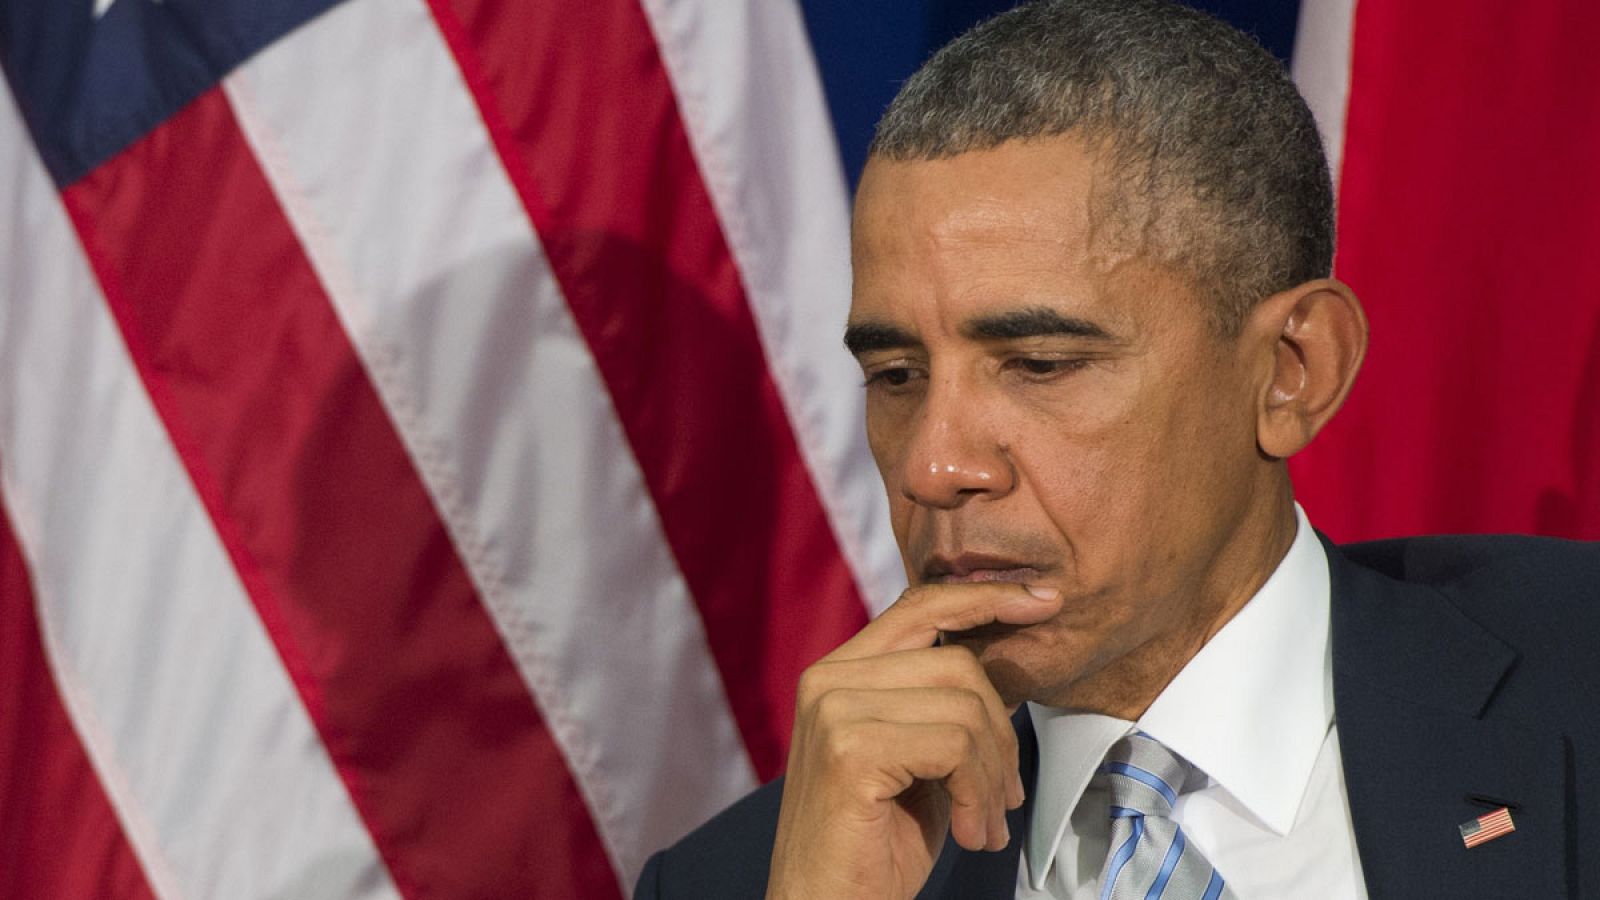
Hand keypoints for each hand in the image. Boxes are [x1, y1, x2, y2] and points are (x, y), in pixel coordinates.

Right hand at [765, 582, 1062, 898]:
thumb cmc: (874, 845)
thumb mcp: (919, 760)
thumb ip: (942, 705)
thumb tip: (1009, 661)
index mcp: (838, 673)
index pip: (920, 605)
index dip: (986, 597)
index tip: (1045, 601)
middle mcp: (827, 680)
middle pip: (958, 662)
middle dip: (1002, 733)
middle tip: (1006, 797)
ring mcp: (833, 710)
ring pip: (965, 708)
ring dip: (995, 777)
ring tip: (987, 824)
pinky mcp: (849, 750)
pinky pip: (956, 747)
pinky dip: (980, 796)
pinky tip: (972, 835)